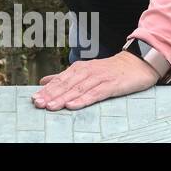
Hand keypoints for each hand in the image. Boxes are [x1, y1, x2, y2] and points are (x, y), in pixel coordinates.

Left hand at [30, 51, 160, 109]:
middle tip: (37, 103)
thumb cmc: (108, 70)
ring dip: (63, 98)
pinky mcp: (111, 85)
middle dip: (50, 95)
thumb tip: (43, 81)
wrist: (136, 64)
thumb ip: (64, 77)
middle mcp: (86, 72)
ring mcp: (99, 78)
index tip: (34, 98)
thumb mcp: (85, 71)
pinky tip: (73, 105)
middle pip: (66, 85)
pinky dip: (83, 99)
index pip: (59, 80)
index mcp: (78, 69)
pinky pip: (95, 93)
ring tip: (50, 106)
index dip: (46, 90)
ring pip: (77, 89)